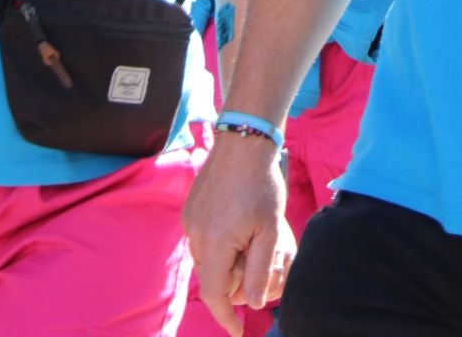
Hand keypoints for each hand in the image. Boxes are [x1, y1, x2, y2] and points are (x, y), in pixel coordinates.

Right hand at [184, 132, 295, 334]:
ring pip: (209, 258)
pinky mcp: (190, 210)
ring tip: (255, 238)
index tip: (238, 332)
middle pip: (214, 277)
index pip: (215, 295)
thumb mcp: (270, 230)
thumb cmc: (261, 186)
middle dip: (236, 281)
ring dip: (229, 260)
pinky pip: (204, 239)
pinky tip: (240, 223)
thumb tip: (255, 304)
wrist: (242, 143)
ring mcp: (190, 222)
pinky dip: (221, 243)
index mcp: (215, 245)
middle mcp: (196, 237)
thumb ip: (260, 269)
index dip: (226, 317)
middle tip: (263, 263)